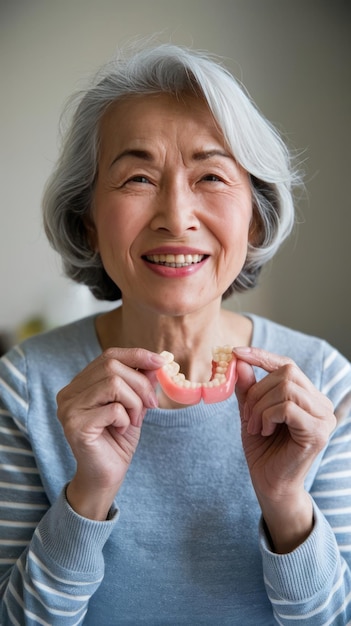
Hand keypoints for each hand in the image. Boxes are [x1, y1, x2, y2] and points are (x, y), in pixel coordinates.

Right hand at [57, 348, 164, 519]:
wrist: (106, 477)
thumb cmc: (118, 440)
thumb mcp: (135, 406)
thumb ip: (141, 383)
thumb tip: (157, 362)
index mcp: (80, 384)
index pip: (108, 356)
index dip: (137, 355)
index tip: (161, 362)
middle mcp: (69, 393)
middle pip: (112, 367)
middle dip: (140, 384)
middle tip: (151, 405)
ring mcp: (68, 408)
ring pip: (113, 384)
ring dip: (134, 403)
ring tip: (134, 421)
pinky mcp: (75, 425)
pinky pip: (113, 409)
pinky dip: (126, 419)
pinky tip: (121, 431)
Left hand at [233, 347, 335, 551]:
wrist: (270, 485)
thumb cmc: (263, 450)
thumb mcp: (250, 412)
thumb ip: (248, 388)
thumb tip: (239, 360)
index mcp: (308, 396)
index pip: (287, 364)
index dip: (261, 355)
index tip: (236, 352)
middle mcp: (321, 403)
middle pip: (286, 372)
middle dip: (257, 391)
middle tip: (246, 416)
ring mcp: (323, 417)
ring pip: (285, 388)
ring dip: (260, 406)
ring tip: (255, 426)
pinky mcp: (318, 432)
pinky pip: (286, 407)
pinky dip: (267, 416)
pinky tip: (264, 431)